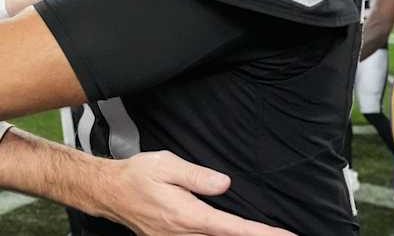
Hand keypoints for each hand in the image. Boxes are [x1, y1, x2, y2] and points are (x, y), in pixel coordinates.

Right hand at [103, 152, 293, 235]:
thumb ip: (197, 176)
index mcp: (187, 215)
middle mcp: (183, 233)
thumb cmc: (136, 175)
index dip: (262, 234)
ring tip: (264, 234)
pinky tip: (228, 233)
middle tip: (285, 235)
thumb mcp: (166, 165)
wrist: (108, 191)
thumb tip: (224, 184)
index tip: (286, 235)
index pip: (233, 228)